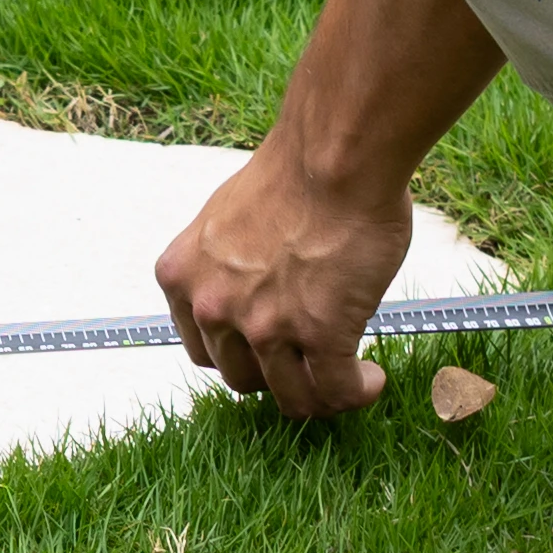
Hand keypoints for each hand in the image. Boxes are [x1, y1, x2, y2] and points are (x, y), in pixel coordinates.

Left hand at [156, 142, 412, 423]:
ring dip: (320, 394)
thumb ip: (230, 267)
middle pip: (242, 378)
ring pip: (290, 397)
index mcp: (182, 276)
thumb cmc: (294, 172)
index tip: (268, 350)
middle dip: (276, 374)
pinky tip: (370, 379)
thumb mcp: (227, 221)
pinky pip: (335, 391)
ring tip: (347, 378)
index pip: (202, 348)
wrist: (335, 155)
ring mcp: (265, 327)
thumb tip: (258, 292)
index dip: (241, 354)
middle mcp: (213, 308)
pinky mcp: (320, 336)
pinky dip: (355, 391)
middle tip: (308, 359)